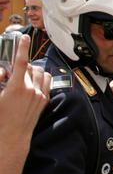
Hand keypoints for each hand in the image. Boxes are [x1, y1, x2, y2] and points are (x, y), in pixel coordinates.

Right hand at [0, 34, 50, 152]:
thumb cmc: (1, 116)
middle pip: (30, 66)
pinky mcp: (44, 100)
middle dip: (22, 65)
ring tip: (24, 77)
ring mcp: (40, 94)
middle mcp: (31, 89)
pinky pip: (47, 82)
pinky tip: (33, 83)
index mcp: (16, 87)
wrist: (13, 135)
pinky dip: (41, 78)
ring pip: (41, 72)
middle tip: (13, 72)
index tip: (24, 38)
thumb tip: (4, 71)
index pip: (20, 62)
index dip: (22, 48)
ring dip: (33, 71)